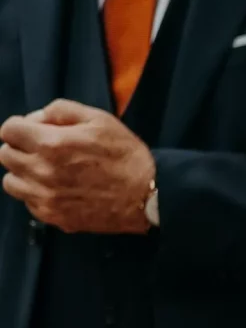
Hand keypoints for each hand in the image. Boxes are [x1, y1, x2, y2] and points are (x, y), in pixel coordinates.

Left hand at [0, 100, 153, 233]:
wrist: (149, 195)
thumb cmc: (127, 155)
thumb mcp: (100, 119)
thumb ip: (62, 110)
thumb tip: (37, 118)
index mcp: (51, 144)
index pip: (9, 130)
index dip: (22, 126)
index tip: (36, 130)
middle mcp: (41, 172)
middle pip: (6, 155)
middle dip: (22, 148)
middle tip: (44, 150)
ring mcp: (46, 198)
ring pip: (12, 182)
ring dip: (24, 173)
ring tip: (47, 172)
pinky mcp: (55, 217)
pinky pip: (29, 204)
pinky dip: (38, 195)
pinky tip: (59, 190)